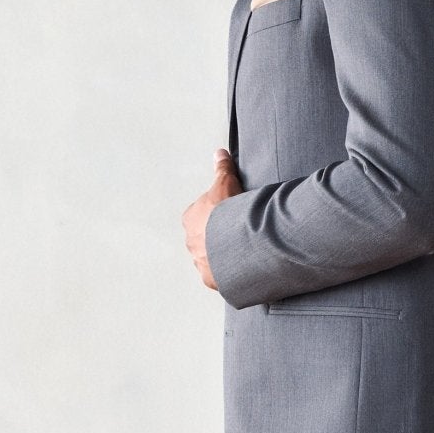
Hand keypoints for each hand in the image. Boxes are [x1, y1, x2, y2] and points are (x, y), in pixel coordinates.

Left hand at [182, 150, 243, 289]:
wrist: (236, 240)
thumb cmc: (228, 212)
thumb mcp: (226, 183)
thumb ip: (222, 168)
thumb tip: (219, 153)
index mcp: (190, 219)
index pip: (203, 216)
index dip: (218, 215)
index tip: (231, 216)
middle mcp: (190, 242)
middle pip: (206, 238)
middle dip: (219, 238)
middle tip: (239, 234)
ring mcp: (200, 262)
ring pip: (212, 258)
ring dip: (224, 257)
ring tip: (243, 252)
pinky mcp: (212, 279)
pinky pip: (220, 276)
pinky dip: (230, 274)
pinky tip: (243, 268)